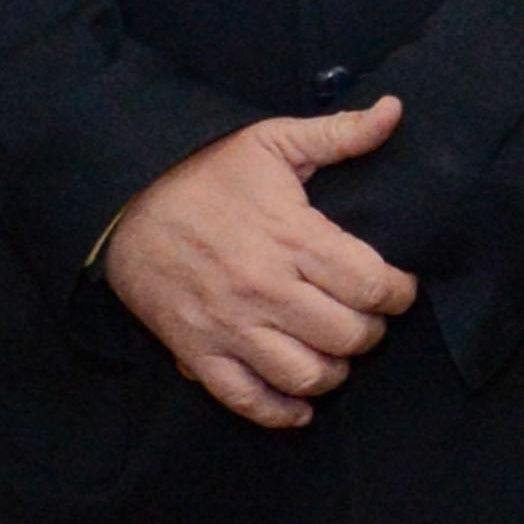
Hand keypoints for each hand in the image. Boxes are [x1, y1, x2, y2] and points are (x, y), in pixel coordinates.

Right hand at [100, 99, 417, 427]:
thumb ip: (339, 133)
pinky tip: (302, 405)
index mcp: (293, 238)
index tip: (400, 288)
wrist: (122, 202)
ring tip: (338, 352)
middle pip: (347, 336)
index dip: (399, 292)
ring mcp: (229, 326)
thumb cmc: (205, 172)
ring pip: (305, 375)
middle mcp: (265, 289)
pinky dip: (281, 412)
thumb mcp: (272, 140)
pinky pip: (245, 399)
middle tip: (369, 318)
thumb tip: (395, 111)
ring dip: (335, 372)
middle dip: (372, 332)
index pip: (371, 285)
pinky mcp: (197, 352)